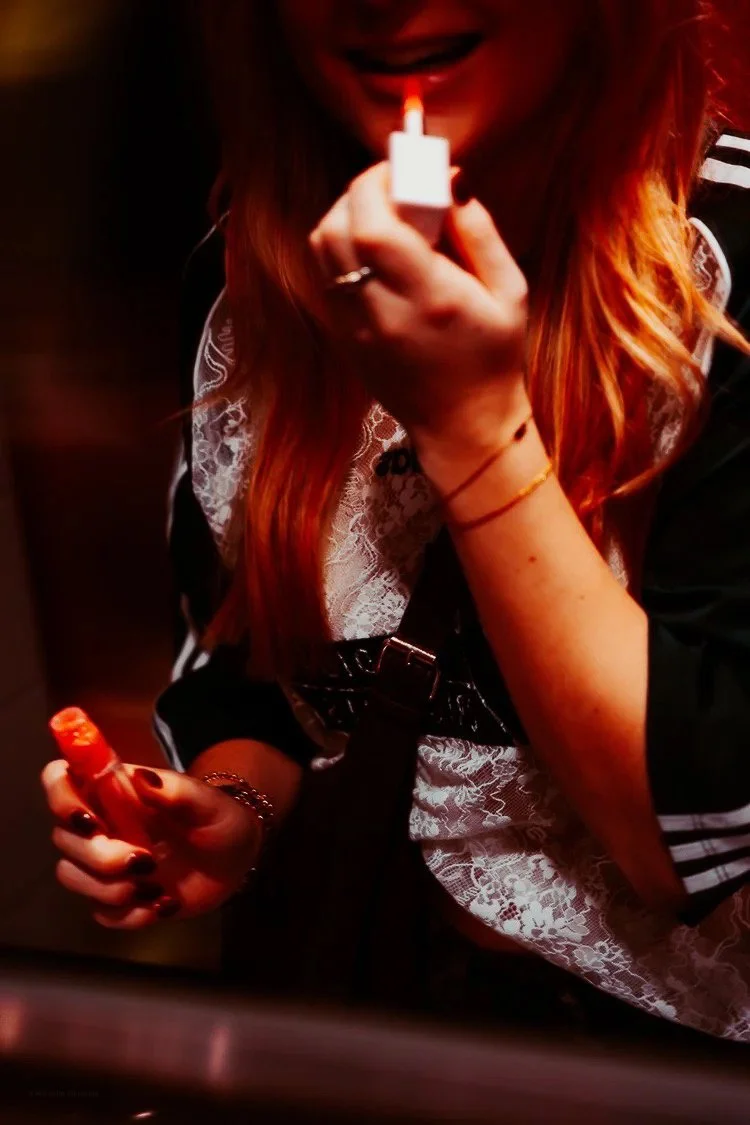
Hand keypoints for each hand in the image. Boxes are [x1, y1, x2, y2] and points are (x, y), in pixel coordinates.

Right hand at [42, 761, 261, 928]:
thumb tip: (140, 776)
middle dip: (98, 856)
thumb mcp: (208, 803)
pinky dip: (129, 916)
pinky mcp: (117, 897)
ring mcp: (106, 863)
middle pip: (63, 838)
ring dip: (109, 889)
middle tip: (145, 860)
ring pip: (71, 876)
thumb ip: (177, 790)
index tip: (88, 822)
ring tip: (156, 886)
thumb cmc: (220, 818)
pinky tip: (162, 906)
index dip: (61, 798)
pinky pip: (100, 912)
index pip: (62, 780)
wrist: (236, 859)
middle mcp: (103, 824)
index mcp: (117, 791)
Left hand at [309, 162, 530, 449]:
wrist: (462, 425)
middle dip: (361, 192)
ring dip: (346, 217)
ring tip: (385, 219)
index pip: (373, 223)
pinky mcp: (344, 336)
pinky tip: (376, 253)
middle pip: (336, 228)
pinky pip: (326, 274)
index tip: (403, 169)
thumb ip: (479, 232)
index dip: (378, 183)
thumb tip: (450, 181)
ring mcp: (355, 326)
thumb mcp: (510, 292)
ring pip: (322, 248)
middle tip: (395, 189)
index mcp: (429, 296)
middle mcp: (382, 310)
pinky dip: (342, 247)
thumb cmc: (494, 358)